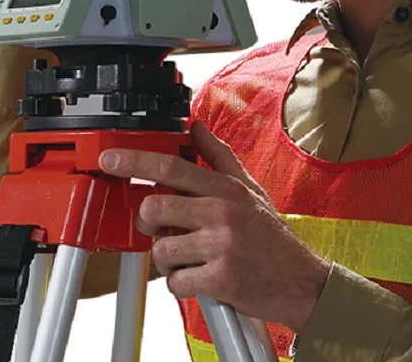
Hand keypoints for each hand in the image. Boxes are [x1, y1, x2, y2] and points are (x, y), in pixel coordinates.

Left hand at [98, 120, 330, 332]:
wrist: (300, 281)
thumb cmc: (271, 236)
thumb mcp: (250, 188)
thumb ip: (219, 157)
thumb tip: (196, 128)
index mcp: (227, 189)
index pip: (172, 167)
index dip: (136, 161)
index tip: (112, 159)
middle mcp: (223, 212)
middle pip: (156, 207)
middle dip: (150, 222)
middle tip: (165, 228)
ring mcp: (222, 245)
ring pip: (161, 249)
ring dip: (168, 258)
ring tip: (190, 256)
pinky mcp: (220, 278)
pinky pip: (176, 281)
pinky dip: (181, 283)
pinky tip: (199, 277)